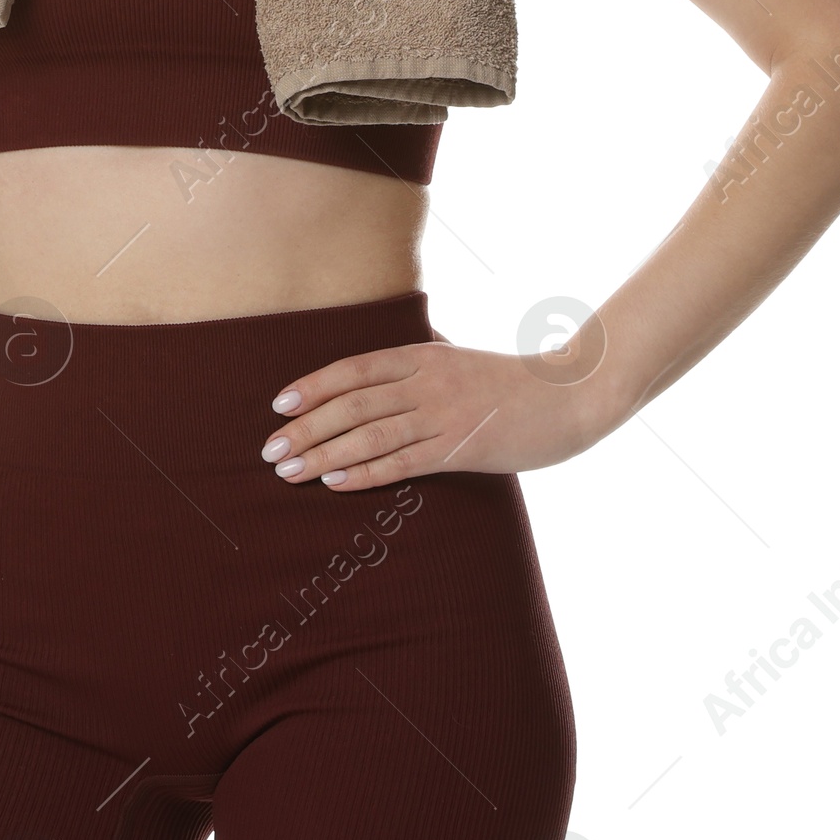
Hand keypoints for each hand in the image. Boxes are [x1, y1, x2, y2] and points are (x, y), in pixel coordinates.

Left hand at [259, 339, 609, 490]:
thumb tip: (376, 374)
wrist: (569, 396)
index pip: (353, 370)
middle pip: (351, 405)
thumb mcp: (458, 362)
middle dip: (305, 428)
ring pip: (369, 435)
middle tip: (269, 451)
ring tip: (289, 472)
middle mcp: (427, 381)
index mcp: (422, 355)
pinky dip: (365, 473)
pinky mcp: (462, 448)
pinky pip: (403, 462)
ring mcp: (445, 415)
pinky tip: (335, 484)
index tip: (277, 406)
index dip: (312, 387)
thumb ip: (419, 366)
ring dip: (323, 454)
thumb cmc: (511, 382)